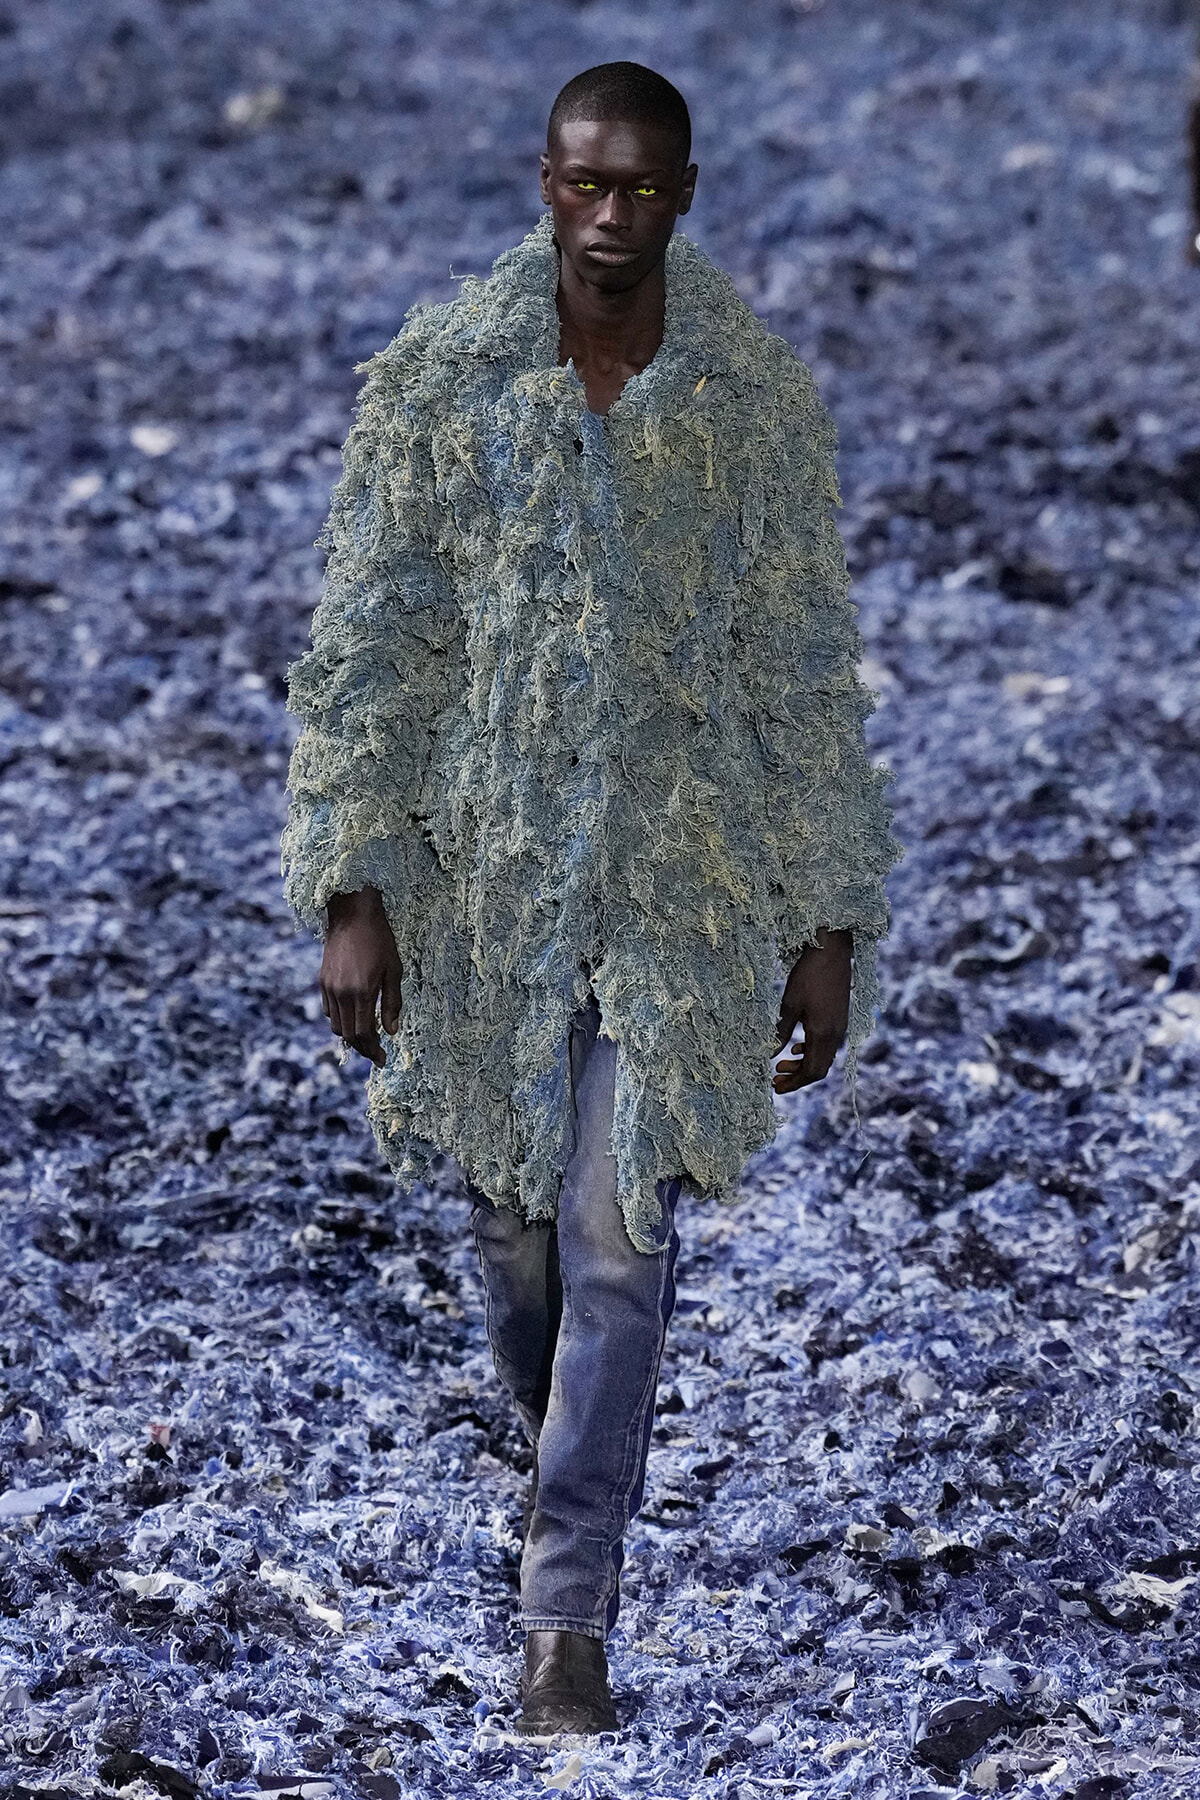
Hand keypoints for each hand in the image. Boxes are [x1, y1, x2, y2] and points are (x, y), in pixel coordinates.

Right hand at [319, 886, 401, 1067]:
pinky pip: (329, 1011)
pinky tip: (353, 1017)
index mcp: (362, 992)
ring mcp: (329, 988)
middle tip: (376, 1054)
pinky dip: (340, 1020)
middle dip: (363, 1048)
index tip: (382, 1059)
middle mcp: (342, 993)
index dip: (373, 1050)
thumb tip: (392, 1031)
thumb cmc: (379, 939)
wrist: (352, 914)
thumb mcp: (394, 970)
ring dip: (351, 1036)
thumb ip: (392, 1002)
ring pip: (336, 1025)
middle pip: (348, 1035)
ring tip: (367, 1038)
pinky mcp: (322, 981)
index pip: (364, 1033)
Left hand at [773, 927, 851, 1092]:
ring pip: (823, 1057)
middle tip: (775, 1078)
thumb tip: (769, 1054)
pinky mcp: (840, 1018)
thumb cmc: (808, 975)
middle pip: (819, 1069)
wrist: (832, 950)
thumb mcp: (789, 1004)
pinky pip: (828, 1045)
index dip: (794, 1083)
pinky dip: (811, 1051)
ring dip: (803, 1064)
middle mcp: (836, 1034)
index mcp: (823, 1033)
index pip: (812, 1071)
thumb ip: (781, 1032)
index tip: (776, 1086)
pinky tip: (797, 1045)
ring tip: (781, 1063)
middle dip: (797, 1077)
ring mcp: (840, 1026)